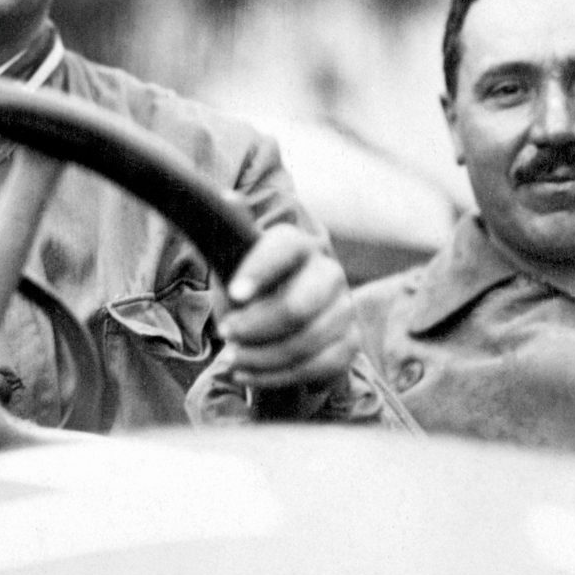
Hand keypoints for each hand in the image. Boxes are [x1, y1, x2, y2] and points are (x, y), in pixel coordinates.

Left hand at [217, 225, 358, 390]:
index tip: (235, 293)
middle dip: (254, 326)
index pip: (284, 249)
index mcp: (297, 246)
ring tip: (232, 358)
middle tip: (225, 334)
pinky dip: (275, 376)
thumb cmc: (250, 289)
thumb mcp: (232, 261)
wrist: (276, 327)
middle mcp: (328, 273)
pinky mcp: (349, 345)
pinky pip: (316, 368)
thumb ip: (229, 231)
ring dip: (260, 357)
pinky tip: (248, 374)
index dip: (260, 270)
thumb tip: (228, 198)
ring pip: (305, 342)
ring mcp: (343, 310)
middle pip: (296, 306)